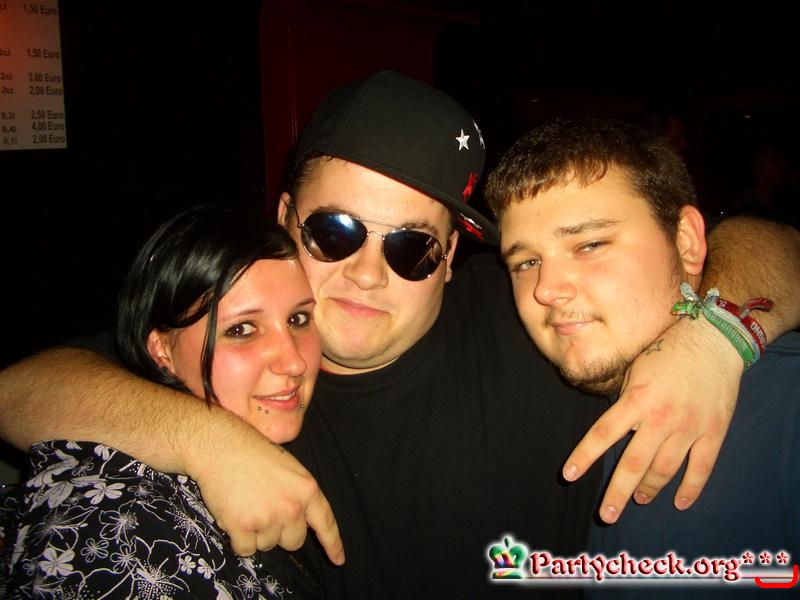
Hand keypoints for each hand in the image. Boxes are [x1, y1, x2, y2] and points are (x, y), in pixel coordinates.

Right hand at [186, 413, 344, 563]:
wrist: (222, 446)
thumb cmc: (253, 453)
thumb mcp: (289, 469)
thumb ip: (298, 496)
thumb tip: (297, 523)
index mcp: (307, 489)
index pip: (325, 522)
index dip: (333, 544)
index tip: (338, 559)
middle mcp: (292, 507)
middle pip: (294, 541)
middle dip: (280, 533)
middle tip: (264, 509)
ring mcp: (268, 518)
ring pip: (267, 545)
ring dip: (256, 533)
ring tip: (246, 504)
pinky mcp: (243, 527)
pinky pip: (246, 549)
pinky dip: (238, 539)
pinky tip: (234, 515)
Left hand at [562, 317, 741, 522]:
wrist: (712, 341)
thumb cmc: (666, 352)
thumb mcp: (635, 371)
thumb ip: (625, 403)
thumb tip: (616, 431)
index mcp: (636, 401)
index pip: (602, 434)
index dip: (584, 457)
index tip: (569, 475)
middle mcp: (660, 419)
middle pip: (633, 465)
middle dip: (617, 493)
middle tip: (606, 515)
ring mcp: (688, 428)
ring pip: (664, 471)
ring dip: (649, 490)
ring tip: (639, 500)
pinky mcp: (713, 432)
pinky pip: (701, 469)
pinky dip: (690, 489)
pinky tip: (680, 502)